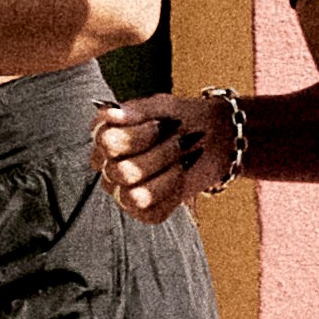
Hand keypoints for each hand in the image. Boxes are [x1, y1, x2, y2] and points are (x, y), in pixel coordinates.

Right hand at [85, 87, 241, 221]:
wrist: (213, 136)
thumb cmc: (182, 119)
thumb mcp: (161, 106)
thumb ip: (135, 110)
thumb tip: (111, 115)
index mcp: (105, 136)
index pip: (106, 143)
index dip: (136, 136)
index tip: (160, 124)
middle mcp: (107, 166)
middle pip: (121, 172)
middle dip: (159, 155)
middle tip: (178, 141)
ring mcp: (122, 190)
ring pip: (133, 196)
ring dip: (166, 175)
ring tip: (181, 160)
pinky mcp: (143, 210)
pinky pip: (150, 211)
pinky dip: (172, 194)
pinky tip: (180, 177)